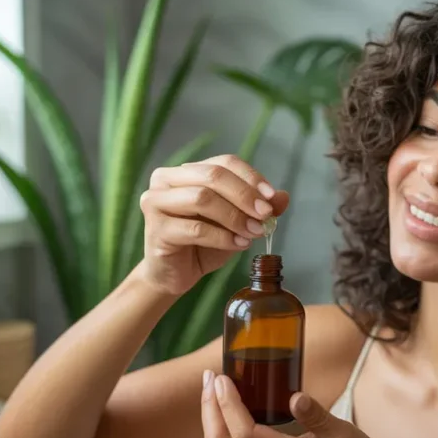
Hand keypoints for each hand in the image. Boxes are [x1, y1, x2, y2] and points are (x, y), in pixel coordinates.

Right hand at [136, 155, 289, 294]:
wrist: (175, 274)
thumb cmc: (203, 243)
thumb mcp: (236, 223)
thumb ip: (257, 207)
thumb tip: (282, 197)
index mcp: (186, 171)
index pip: (223, 162)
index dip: (251, 177)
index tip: (272, 197)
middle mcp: (165, 180)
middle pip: (212, 176)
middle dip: (245, 195)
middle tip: (265, 215)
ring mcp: (155, 202)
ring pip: (202, 199)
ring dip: (235, 217)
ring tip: (254, 232)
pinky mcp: (156, 230)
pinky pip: (195, 229)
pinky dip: (223, 237)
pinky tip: (238, 244)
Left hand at [201, 370, 387, 437]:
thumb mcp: (343, 434)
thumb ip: (316, 415)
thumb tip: (295, 397)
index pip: (241, 432)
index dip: (226, 404)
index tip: (223, 378)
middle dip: (209, 407)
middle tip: (211, 376)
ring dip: (212, 416)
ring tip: (214, 387)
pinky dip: (221, 426)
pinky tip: (227, 407)